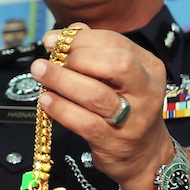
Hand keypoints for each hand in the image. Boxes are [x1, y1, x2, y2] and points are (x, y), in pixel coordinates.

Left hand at [30, 25, 171, 189]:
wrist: (145, 156)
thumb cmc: (127, 110)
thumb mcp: (121, 79)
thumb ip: (97, 52)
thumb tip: (68, 33)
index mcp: (148, 67)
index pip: (115, 42)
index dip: (80, 38)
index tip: (53, 40)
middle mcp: (145, 91)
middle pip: (115, 64)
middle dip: (77, 56)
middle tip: (50, 58)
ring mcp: (132, 119)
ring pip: (96, 94)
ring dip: (63, 80)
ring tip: (40, 73)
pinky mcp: (114, 141)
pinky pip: (85, 123)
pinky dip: (62, 109)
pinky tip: (46, 100)